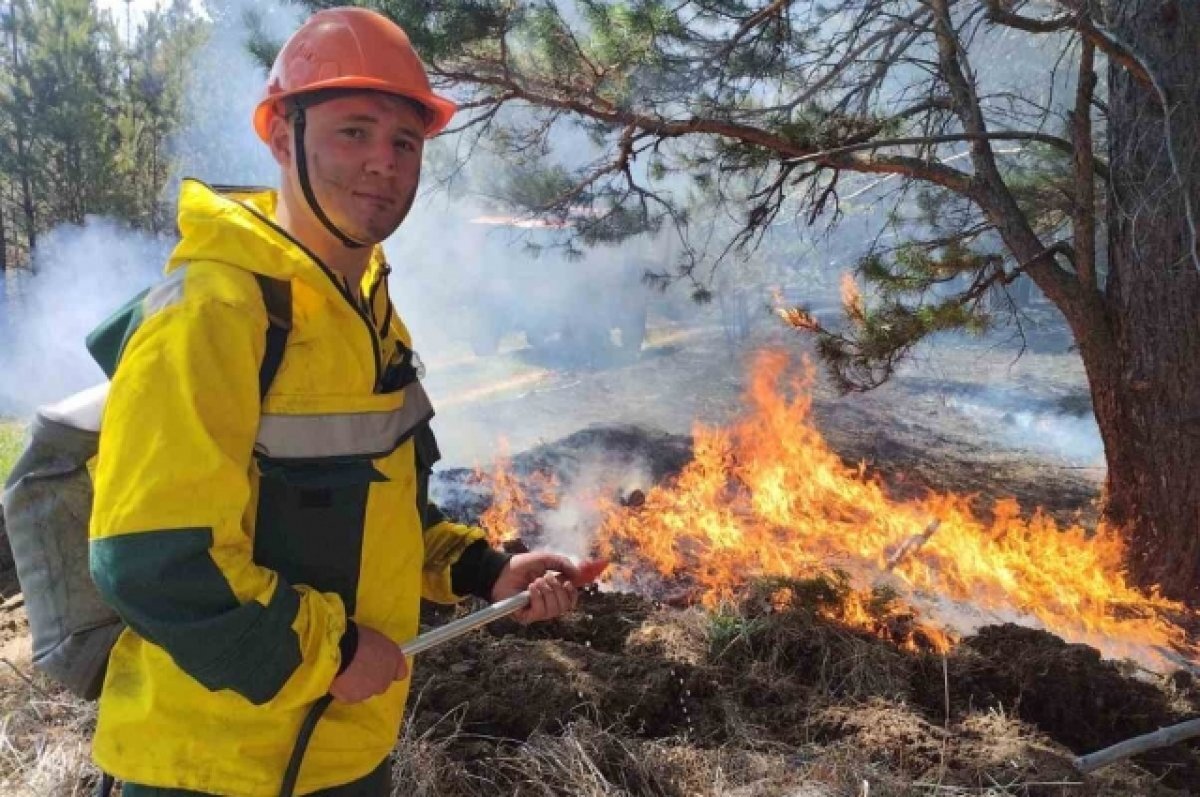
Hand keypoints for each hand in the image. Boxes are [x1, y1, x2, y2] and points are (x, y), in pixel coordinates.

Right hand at [329, 625, 407, 703]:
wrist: (340, 650)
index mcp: (394, 659)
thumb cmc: (357, 636)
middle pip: (381, 684)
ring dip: (357, 685)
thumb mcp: (375, 638)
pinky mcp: (353, 699)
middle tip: (357, 668)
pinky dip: (343, 690)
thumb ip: (379, 651)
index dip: (389, 670)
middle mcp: (386, 678)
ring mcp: (370, 691)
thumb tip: (373, 655)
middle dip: (371, 679)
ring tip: (345, 673)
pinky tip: (337, 679)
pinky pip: (348, 695)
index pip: (400, 673)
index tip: (380, 667)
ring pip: (364, 691)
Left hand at [490, 553, 605, 623]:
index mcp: (553, 593)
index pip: (570, 601)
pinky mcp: (525, 617)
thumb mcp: (545, 559)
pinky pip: (540, 612)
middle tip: (546, 577)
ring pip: (553, 610)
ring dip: (546, 592)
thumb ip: (562, 563)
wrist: (501, 570)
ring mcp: (536, 612)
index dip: (572, 593)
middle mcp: (547, 605)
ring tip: (535, 581)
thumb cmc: (521, 565)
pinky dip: (537, 598)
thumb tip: (578, 573)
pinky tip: (529, 589)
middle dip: (557, 589)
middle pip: (564, 607)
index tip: (568, 582)